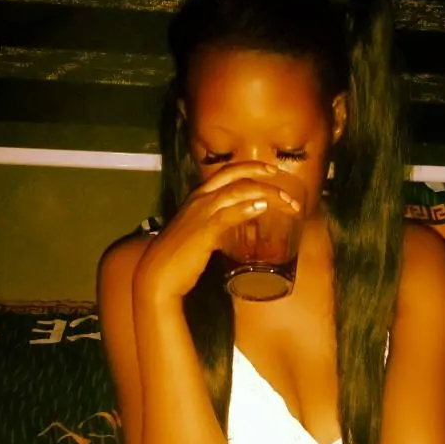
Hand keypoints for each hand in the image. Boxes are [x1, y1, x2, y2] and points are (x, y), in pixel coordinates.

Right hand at [133, 161, 303, 301]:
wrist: (157, 275)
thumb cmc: (178, 259)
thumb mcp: (200, 235)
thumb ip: (218, 227)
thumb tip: (239, 227)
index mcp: (197, 198)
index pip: (226, 173)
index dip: (249, 168)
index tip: (270, 171)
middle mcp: (199, 200)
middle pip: (234, 175)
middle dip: (260, 172)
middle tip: (281, 176)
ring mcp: (201, 214)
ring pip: (238, 192)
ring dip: (266, 193)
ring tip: (287, 201)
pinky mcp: (204, 231)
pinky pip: (229, 214)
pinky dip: (247, 208)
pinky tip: (262, 207)